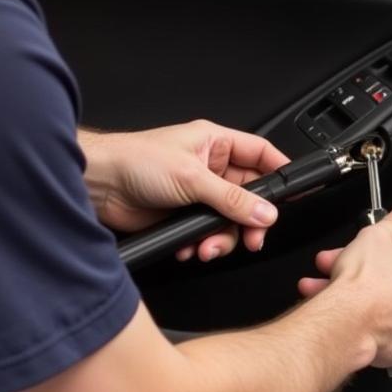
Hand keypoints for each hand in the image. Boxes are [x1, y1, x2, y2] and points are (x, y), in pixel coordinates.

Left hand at [80, 121, 289, 260]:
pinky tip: (188, 246)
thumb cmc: (134, 160)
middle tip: (252, 237)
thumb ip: (232, 199)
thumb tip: (265, 211)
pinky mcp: (182, 217)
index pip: (262, 155)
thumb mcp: (191, 178)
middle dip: (250, 221)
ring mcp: (197, 194)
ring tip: (206, 247)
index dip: (281, 172)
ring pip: (229, 221)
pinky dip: (201, 245)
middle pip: (250, 197)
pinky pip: (206, 235)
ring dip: (222, 238)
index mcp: (216, 144)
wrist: (96, 184)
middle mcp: (210, 168)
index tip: (296, 193)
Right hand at [298, 204, 391, 369]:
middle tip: (350, 276)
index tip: (372, 260)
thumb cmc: (363, 283)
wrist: (347, 322)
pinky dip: (381, 330)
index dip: (387, 259)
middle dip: (375, 280)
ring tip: (341, 298)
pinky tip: (359, 320)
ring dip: (374, 305)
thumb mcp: (375, 236)